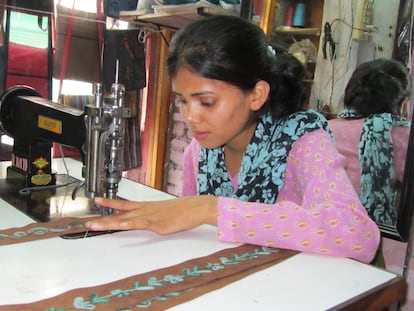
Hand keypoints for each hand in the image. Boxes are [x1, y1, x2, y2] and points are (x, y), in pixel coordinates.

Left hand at [85, 195, 217, 233]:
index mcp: (147, 206)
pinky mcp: (157, 224)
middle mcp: (145, 210)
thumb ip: (155, 216)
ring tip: (93, 225)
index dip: (110, 203)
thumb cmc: (183, 210)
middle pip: (119, 214)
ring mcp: (150, 216)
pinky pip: (140, 224)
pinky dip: (129, 224)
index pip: (124, 204)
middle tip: (86, 221)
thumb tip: (149, 220)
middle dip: (102, 217)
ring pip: (125, 220)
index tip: (97, 200)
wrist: (196, 207)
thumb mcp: (165, 212)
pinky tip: (120, 225)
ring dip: (108, 223)